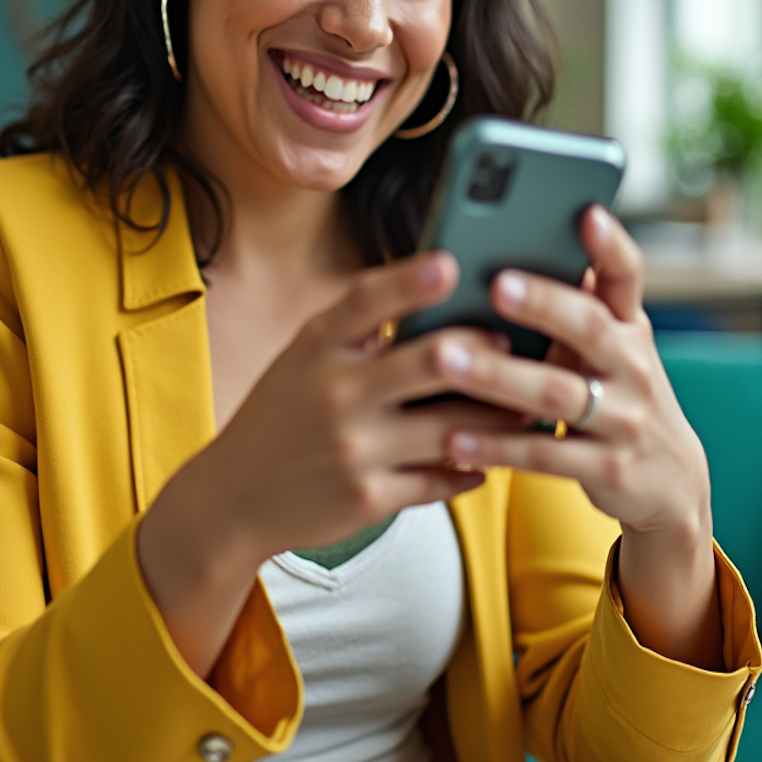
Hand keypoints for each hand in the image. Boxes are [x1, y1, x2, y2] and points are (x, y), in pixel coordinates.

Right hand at [136, 251, 526, 675]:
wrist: (236, 496)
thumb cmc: (283, 414)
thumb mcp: (304, 358)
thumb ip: (356, 330)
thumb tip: (432, 295)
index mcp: (317, 347)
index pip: (366, 301)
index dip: (410, 280)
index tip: (451, 262)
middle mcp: (335, 393)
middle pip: (426, 362)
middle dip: (481, 351)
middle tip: (513, 344)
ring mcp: (354, 449)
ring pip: (450, 428)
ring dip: (496, 418)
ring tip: (526, 404)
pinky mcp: (369, 498)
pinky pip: (440, 480)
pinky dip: (472, 468)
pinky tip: (490, 458)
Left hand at [436, 206, 708, 536]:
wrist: (670, 480)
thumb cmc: (616, 392)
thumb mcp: (611, 346)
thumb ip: (575, 304)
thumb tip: (509, 242)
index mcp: (628, 326)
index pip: (628, 275)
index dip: (611, 245)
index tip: (587, 213)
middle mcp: (632, 366)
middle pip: (588, 326)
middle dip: (544, 303)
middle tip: (497, 283)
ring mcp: (623, 419)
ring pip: (557, 392)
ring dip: (498, 376)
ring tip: (446, 358)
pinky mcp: (606, 468)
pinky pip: (544, 454)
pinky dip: (496, 445)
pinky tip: (452, 437)